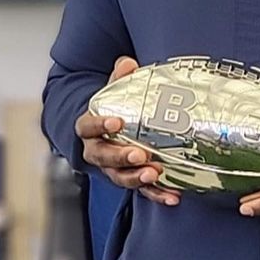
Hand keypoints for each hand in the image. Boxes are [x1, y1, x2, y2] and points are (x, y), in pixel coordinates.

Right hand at [73, 56, 179, 207]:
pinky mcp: (130, 180)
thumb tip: (129, 64)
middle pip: (103, 157)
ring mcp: (112, 169)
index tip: (116, 122)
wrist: (107, 132)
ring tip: (154, 173)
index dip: (99, 126)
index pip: (87, 127)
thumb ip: (120, 77)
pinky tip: (172, 196)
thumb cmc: (111, 111)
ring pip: (120, 177)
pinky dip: (156, 194)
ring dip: (137, 178)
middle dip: (121, 157)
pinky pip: (142, 191)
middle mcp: (97, 152)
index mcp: (89, 129)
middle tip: (139, 154)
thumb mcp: (112, 91)